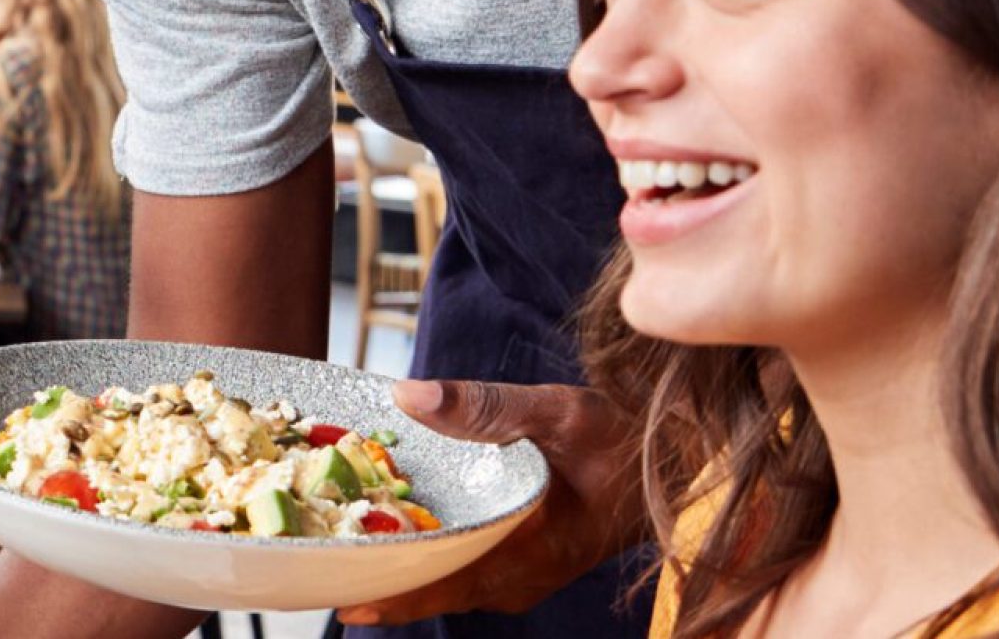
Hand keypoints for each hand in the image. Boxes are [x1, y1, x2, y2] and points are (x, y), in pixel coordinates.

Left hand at [337, 380, 645, 626]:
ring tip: (341, 563)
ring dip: (402, 576)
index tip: (350, 604)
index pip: (453, 583)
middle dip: (383, 587)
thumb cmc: (624, 438)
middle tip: (321, 579)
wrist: (677, 463)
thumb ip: (488, 406)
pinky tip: (390, 543)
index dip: (401, 596)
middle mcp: (524, 576)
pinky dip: (426, 564)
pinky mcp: (518, 567)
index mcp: (535, 550)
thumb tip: (409, 395)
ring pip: (449, 587)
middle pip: (440, 593)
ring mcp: (521, 577)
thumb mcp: (562, 411)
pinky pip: (462, 575)